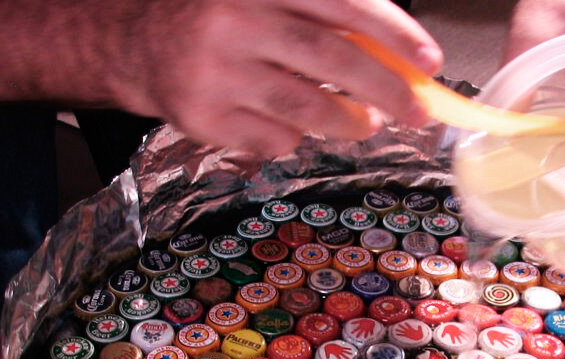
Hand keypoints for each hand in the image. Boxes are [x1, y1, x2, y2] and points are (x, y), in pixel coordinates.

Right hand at [121, 0, 442, 154]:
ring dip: (349, 123)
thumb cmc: (218, 15)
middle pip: (333, 61)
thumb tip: (397, 55)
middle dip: (387, 91)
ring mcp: (217, 72)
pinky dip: (295, 137)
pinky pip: (274, 139)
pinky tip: (292, 124)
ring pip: (307, 110)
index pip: (345, 4)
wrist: (135, 40)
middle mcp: (237, 20)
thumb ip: (324, 14)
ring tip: (365, 123)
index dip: (395, 34)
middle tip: (414, 110)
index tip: (429, 61)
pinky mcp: (203, 117)